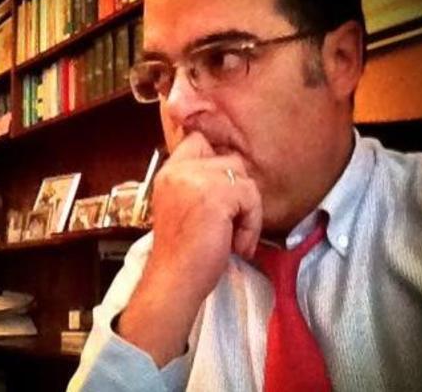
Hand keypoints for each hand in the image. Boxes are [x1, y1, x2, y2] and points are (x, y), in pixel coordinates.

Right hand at [149, 130, 262, 300]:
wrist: (173, 281)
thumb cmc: (182, 253)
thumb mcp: (182, 206)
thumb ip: (198, 184)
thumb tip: (233, 174)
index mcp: (169, 172)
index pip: (198, 141)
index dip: (216, 158)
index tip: (224, 190)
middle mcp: (179, 170)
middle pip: (230, 160)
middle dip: (239, 191)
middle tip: (232, 223)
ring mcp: (197, 180)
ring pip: (244, 179)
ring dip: (248, 210)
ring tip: (236, 238)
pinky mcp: (215, 195)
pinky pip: (251, 197)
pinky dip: (252, 224)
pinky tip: (237, 245)